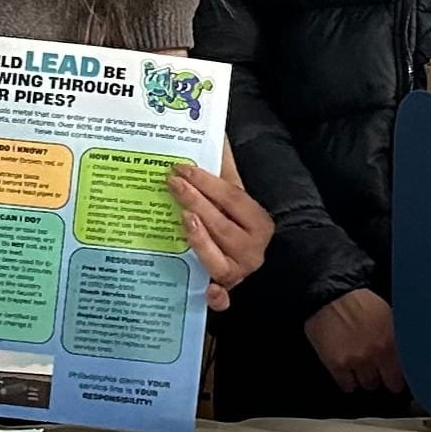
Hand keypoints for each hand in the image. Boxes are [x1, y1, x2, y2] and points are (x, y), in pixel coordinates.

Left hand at [170, 160, 272, 309]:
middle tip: (172, 184)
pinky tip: (207, 291)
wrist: (242, 258)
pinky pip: (222, 298)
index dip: (208, 182)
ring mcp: (239, 273)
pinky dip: (217, 297)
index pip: (233, 198)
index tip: (181, 168)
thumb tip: (214, 133)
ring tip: (184, 219)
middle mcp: (253, 250)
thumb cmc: (230, 222)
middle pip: (223, 227)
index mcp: (258, 222)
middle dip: (197, 203)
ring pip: (220, 261)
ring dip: (202, 241)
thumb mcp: (230, 195)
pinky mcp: (225, 291)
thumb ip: (223, 168)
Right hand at [305, 287, 406, 397]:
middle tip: (383, 374)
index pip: (406, 371)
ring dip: (367, 379)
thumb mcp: (389, 315)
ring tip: (364, 369)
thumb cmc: (359, 302)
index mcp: (392, 341)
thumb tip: (410, 352)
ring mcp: (355, 361)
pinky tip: (349, 374)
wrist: (330, 296)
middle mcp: (375, 353)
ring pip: (368, 385)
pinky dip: (349, 382)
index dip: (404, 376)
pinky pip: (347, 386)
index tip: (401, 377)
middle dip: (386, 378)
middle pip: (388, 383)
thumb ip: (399, 337)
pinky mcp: (336, 365)